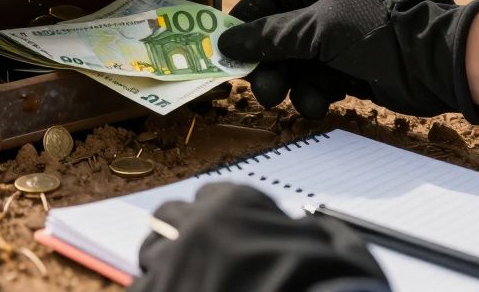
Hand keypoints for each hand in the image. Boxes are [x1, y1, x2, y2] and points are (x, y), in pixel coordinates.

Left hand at [131, 183, 387, 291]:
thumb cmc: (330, 285)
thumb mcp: (337, 246)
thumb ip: (309, 230)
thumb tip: (302, 229)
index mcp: (235, 205)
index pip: (214, 196)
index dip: (225, 218)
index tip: (234, 235)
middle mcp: (195, 228)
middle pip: (170, 218)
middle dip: (183, 233)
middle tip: (204, 257)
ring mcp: (171, 267)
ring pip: (151, 253)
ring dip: (167, 263)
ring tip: (190, 281)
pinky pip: (141, 287)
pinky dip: (157, 288)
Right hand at [217, 0, 478, 122]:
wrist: (440, 64)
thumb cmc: (380, 30)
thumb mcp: (318, 30)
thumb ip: (269, 37)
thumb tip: (224, 43)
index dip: (245, 21)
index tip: (223, 46)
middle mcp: (330, 5)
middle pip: (280, 35)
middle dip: (267, 62)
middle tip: (255, 86)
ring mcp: (342, 39)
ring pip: (296, 63)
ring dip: (288, 83)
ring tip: (285, 99)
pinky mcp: (353, 69)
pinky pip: (318, 81)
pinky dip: (312, 94)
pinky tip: (316, 105)